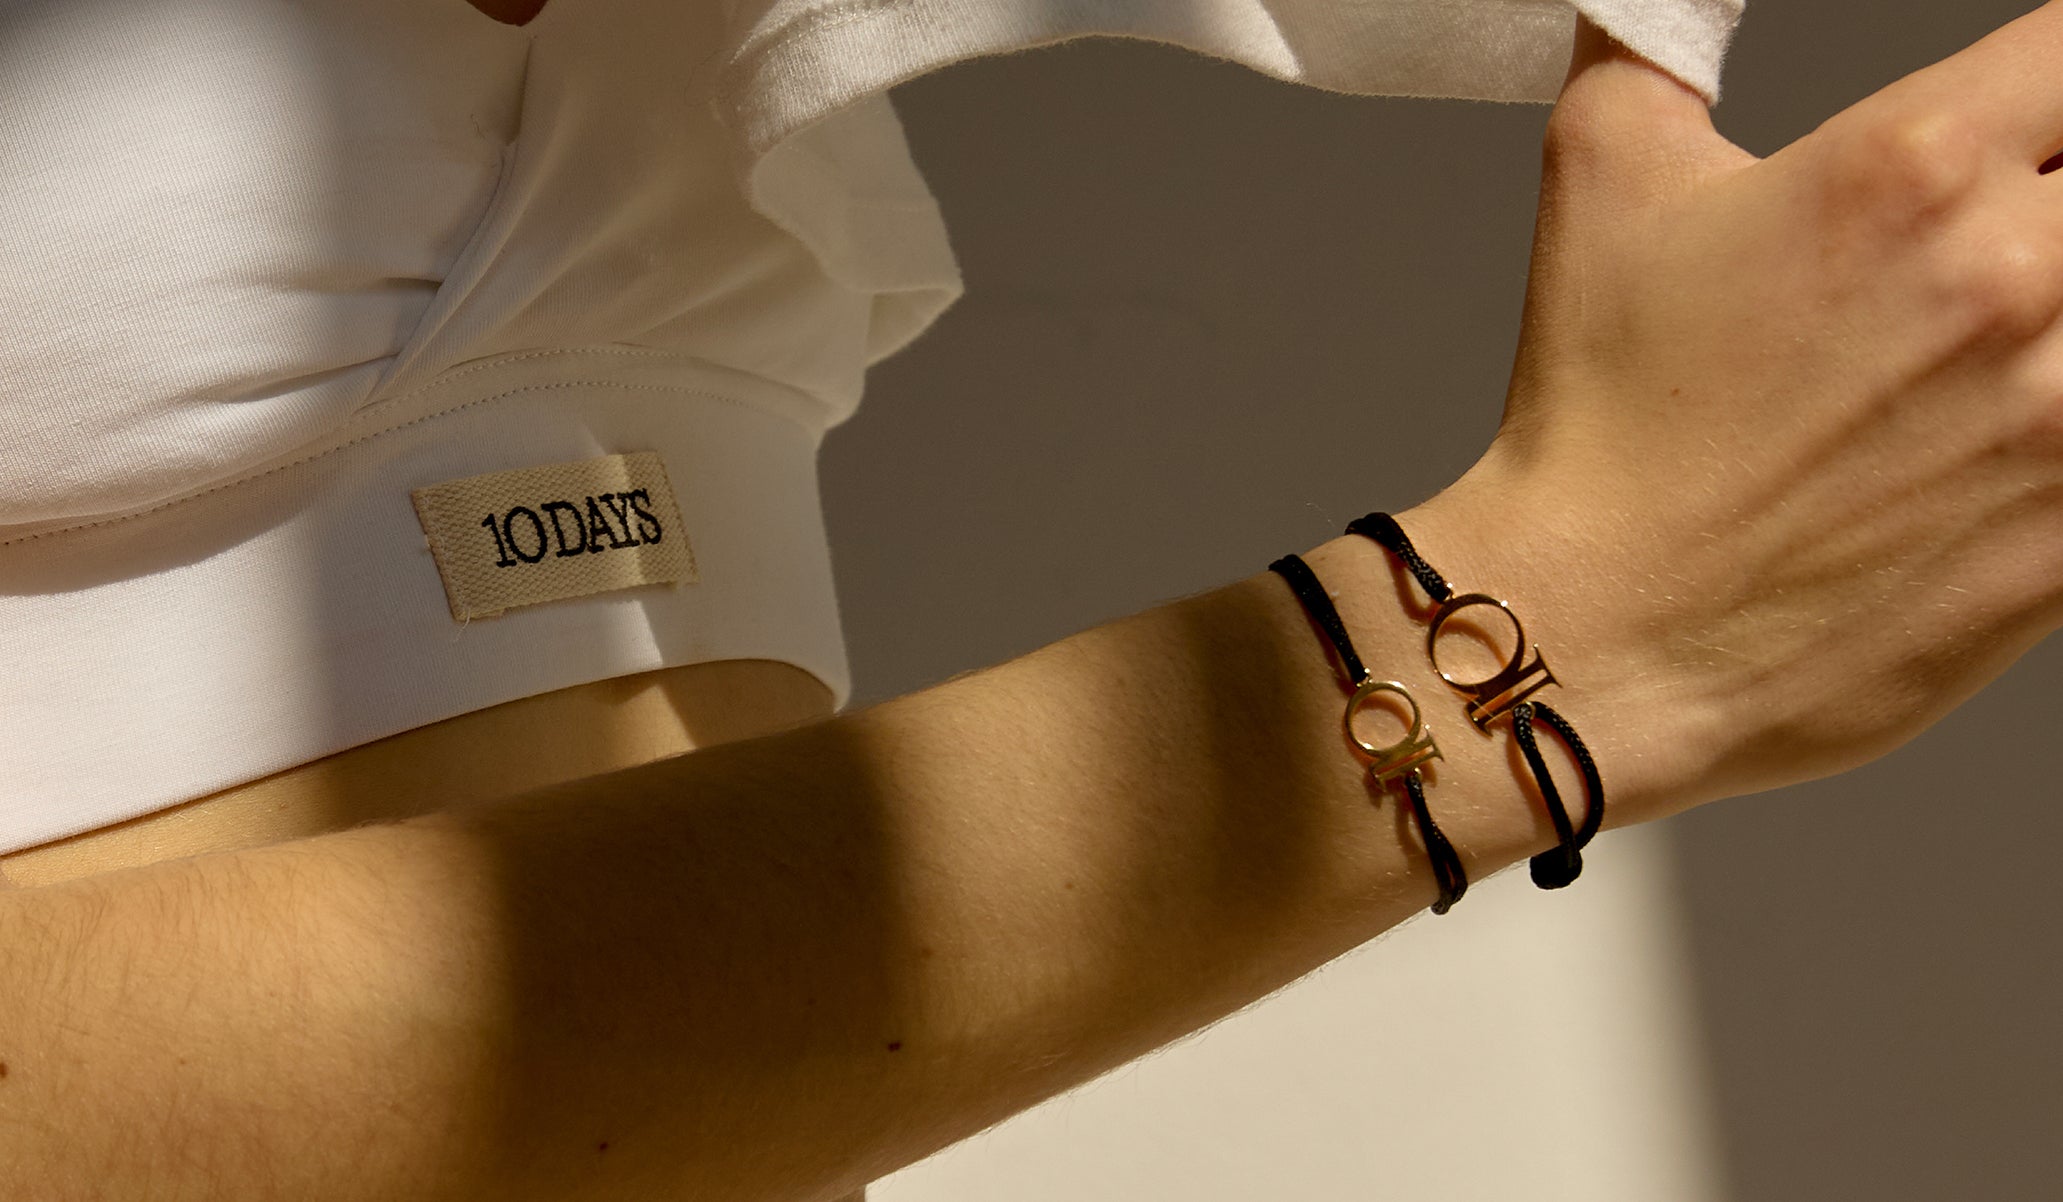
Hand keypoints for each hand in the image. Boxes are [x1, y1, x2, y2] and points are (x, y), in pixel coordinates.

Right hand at [1414, 7, 2062, 816]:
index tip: (2041, 119)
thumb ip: (1657, 47)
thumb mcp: (1604, 179)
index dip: (2061, 82)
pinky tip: (2017, 436)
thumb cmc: (1600, 424)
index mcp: (1912, 164)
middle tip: (2022, 239)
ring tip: (2019, 348)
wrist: (1598, 625)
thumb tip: (1658, 4)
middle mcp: (2013, 276)